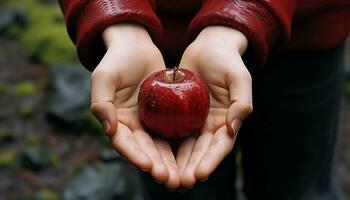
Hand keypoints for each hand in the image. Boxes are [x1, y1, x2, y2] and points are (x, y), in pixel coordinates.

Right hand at [90, 23, 179, 188]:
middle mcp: (133, 126)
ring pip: (161, 146)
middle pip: (145, 150)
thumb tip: (108, 130)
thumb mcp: (104, 77)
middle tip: (169, 179)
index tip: (147, 165)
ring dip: (170, 162)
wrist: (137, 46)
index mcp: (115, 121)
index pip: (123, 143)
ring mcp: (150, 121)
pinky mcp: (166, 115)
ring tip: (182, 176)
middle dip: (157, 165)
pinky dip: (181, 144)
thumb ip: (101, 103)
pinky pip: (174, 131)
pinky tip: (193, 155)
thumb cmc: (117, 60)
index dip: (134, 155)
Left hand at [177, 26, 252, 187]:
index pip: (219, 146)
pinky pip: (170, 131)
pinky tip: (154, 156)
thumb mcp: (239, 77)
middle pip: (200, 152)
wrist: (208, 47)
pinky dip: (164, 145)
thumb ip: (241, 102)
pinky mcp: (178, 113)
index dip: (210, 162)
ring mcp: (193, 121)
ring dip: (176, 163)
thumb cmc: (226, 60)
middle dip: (190, 168)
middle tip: (179, 183)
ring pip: (184, 147)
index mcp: (227, 121)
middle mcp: (210, 125)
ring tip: (166, 177)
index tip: (199, 174)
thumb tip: (232, 128)